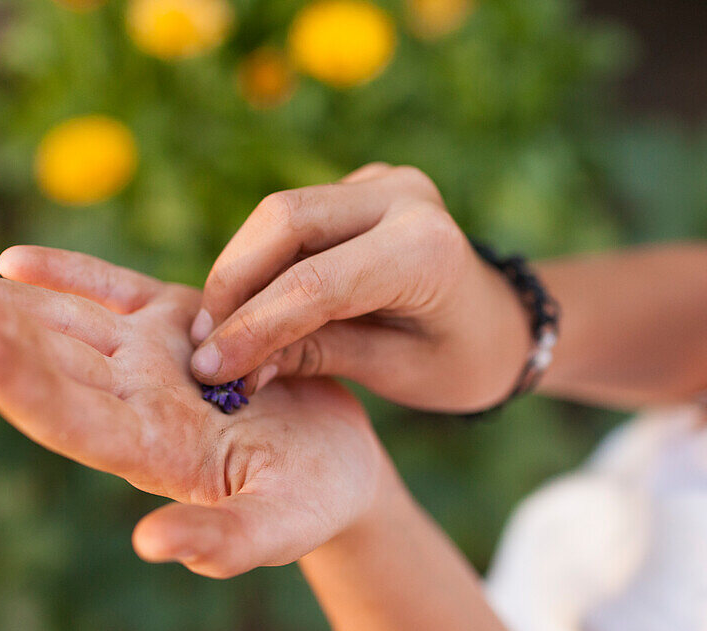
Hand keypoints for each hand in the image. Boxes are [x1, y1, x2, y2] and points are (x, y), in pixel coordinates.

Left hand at [0, 247, 386, 577]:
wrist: (334, 459)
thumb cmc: (315, 499)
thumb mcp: (281, 523)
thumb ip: (225, 542)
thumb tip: (149, 547)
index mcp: (151, 449)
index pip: (65, 414)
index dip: (9, 380)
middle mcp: (135, 402)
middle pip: (45, 362)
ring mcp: (152, 360)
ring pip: (65, 324)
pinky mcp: (179, 324)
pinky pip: (115, 293)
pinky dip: (70, 276)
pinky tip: (13, 262)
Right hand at [189, 163, 532, 411]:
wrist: (502, 323)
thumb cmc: (459, 361)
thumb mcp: (394, 371)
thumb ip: (314, 355)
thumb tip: (233, 364)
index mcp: (426, 250)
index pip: (317, 282)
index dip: (253, 326)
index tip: (210, 368)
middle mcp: (404, 197)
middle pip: (285, 221)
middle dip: (233, 282)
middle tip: (204, 343)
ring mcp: (381, 183)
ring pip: (279, 215)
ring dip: (238, 271)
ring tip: (217, 332)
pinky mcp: (360, 187)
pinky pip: (292, 219)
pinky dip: (260, 262)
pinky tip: (245, 307)